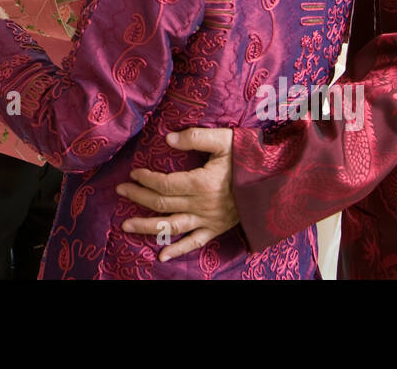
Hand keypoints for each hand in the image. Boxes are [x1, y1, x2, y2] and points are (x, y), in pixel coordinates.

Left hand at [115, 127, 238, 261]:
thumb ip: (196, 138)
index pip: (164, 184)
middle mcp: (202, 205)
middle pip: (162, 204)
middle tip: (120, 190)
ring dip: (147, 226)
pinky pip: (194, 243)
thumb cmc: (249, 158)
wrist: (276, 182)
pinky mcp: (216, 229)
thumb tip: (168, 139)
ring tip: (126, 226)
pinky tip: (162, 257)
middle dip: (138, 197)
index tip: (133, 172)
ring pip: (171, 227)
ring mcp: (208, 220)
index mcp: (201, 183)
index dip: (146, 179)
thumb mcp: (224, 140)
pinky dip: (178, 251)